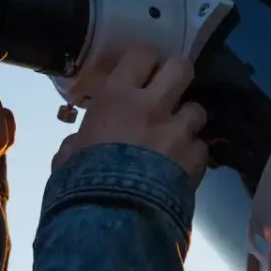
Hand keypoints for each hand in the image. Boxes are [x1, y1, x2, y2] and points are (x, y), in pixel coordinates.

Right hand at [51, 44, 208, 186]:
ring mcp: (178, 131)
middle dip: (177, 77)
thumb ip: (77, 144)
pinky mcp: (196, 158)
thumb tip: (77, 146)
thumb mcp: (68, 156)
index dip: (147, 60)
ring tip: (176, 135)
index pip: (142, 54)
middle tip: (168, 92)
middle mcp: (152, 105)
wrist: (113, 216)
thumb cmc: (82, 180)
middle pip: (181, 68)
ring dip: (187, 119)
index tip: (143, 71)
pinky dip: (193, 154)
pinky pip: (202, 147)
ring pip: (198, 109)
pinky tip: (182, 166)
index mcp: (117, 97)